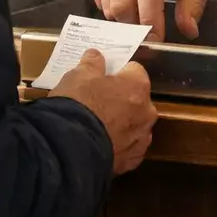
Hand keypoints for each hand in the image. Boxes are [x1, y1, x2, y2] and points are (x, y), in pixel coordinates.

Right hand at [50, 49, 156, 175]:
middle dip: (121, 99)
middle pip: (137, 99)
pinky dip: (117, 145)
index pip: (134, 70)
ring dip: (121, 124)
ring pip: (134, 125)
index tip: (104, 77)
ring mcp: (141, 138)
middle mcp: (147, 111)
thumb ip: (91, 63)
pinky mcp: (132, 161)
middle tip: (98, 102)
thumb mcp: (78, 76)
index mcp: (138, 86)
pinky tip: (100, 144)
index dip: (118, 72)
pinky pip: (127, 148)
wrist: (69, 149)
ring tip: (97, 126)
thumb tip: (96, 55)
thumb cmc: (78, 104)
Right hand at [93, 0, 213, 41]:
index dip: (149, 20)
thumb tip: (188, 30)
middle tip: (148, 34)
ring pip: (107, 3)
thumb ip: (195, 0)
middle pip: (121, 2)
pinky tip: (128, 1)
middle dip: (134, 26)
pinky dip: (110, 6)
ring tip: (141, 16)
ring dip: (123, 18)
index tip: (156, 40)